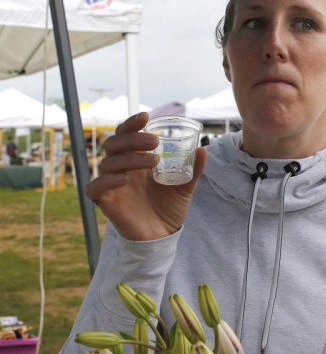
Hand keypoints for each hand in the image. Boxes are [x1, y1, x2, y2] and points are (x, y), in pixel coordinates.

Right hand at [85, 112, 207, 240]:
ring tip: (154, 160)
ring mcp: (113, 185)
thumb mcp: (185, 187)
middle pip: (114, 144)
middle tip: (154, 141)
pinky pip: (95, 187)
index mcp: (136, 161)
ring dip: (130, 158)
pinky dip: (107, 180)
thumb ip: (193, 170)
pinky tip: (125, 179)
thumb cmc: (169, 209)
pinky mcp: (106, 202)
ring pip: (108, 163)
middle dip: (132, 138)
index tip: (145, 116)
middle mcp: (122, 170)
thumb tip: (203, 149)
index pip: (126, 135)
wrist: (163, 236)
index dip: (131, 124)